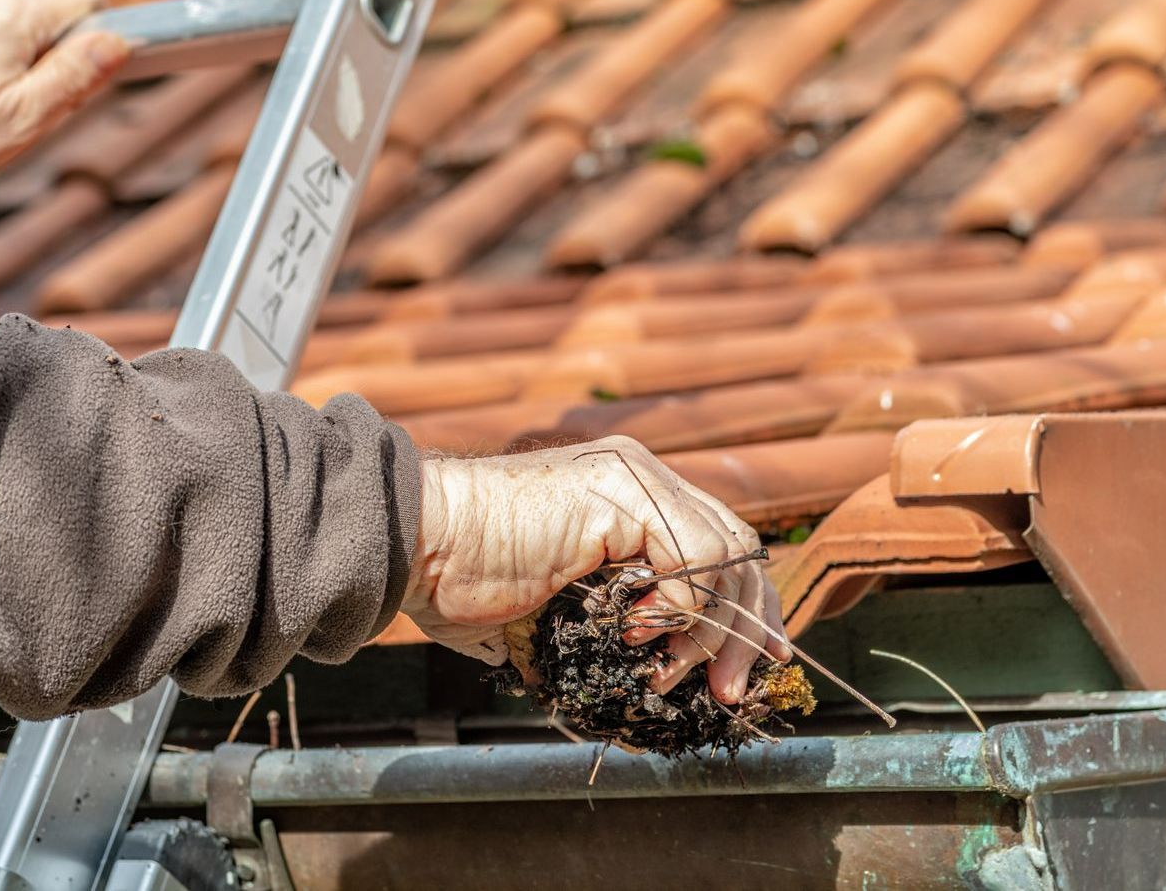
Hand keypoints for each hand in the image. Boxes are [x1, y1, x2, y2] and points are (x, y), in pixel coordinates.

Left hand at [0, 0, 129, 198]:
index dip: (95, 34)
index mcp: (11, 16)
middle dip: (56, 46)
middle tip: (34, 98)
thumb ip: (75, 76)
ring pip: (14, 14)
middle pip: (49, 3)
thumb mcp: (25, 119)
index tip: (77, 73)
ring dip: (20, 49)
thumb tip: (116, 42)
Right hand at [407, 436, 788, 703]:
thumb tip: (632, 679)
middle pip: (739, 547)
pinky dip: (681, 606)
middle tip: (730, 688)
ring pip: (728, 554)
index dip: (741, 608)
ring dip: (710, 630)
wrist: (419, 544)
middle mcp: (641, 477)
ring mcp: (635, 478)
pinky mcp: (624, 491)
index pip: (718, 546)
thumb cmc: (459, 579)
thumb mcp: (553, 607)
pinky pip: (696, 555)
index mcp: (627, 498)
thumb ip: (602, 624)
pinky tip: (636, 630)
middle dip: (746, 627)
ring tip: (666, 671)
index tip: (746, 664)